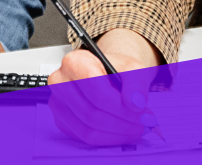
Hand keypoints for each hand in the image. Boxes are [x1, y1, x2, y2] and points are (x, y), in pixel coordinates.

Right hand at [45, 29, 161, 145]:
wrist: (106, 74)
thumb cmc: (116, 70)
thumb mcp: (133, 68)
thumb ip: (137, 83)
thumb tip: (136, 104)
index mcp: (75, 62)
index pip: (96, 90)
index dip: (121, 106)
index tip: (142, 112)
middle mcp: (60, 81)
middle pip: (92, 112)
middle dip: (122, 122)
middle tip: (143, 123)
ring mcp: (57, 103)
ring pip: (88, 129)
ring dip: (116, 134)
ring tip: (135, 128)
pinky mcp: (61, 120)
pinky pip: (84, 138)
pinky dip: (107, 139)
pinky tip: (121, 131)